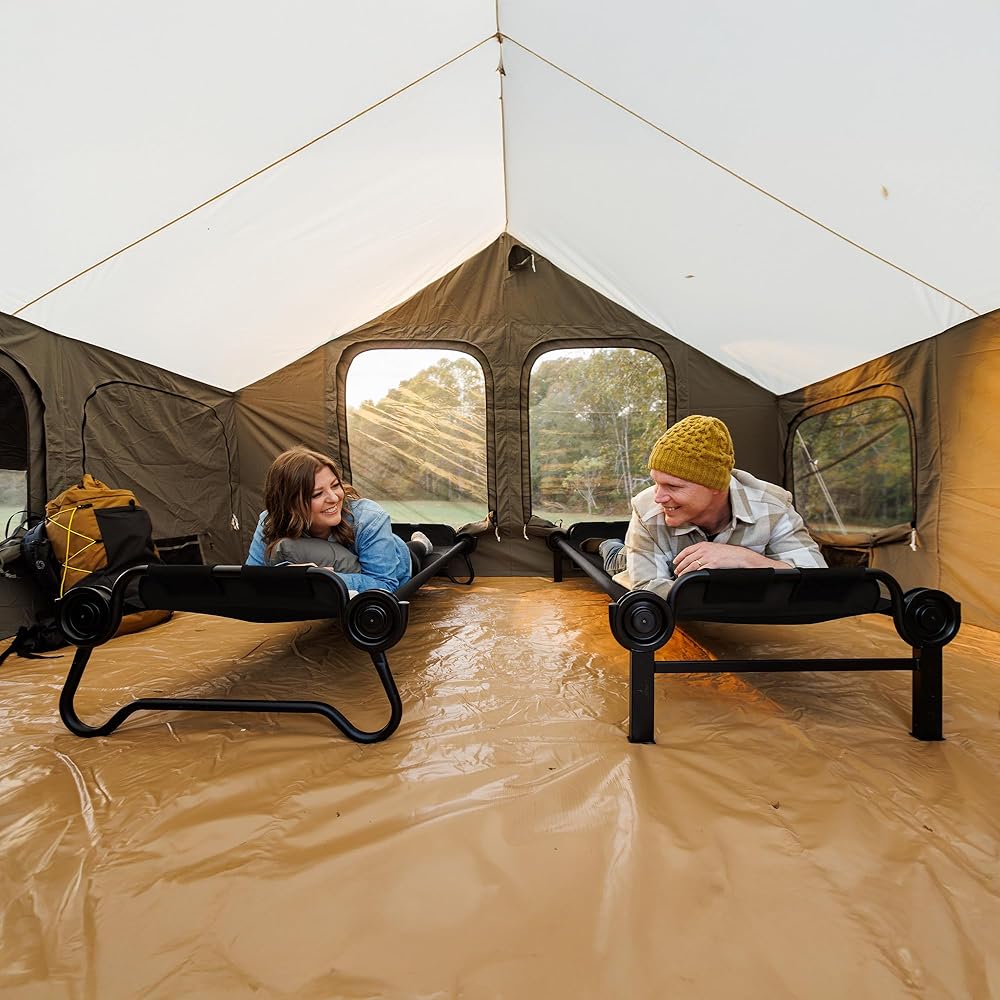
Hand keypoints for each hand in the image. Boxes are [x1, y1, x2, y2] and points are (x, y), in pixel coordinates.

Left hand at [673, 542, 788, 575]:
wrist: (742, 557)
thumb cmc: (731, 554)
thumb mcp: (716, 548)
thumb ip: (705, 551)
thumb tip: (698, 557)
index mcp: (704, 545)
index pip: (686, 550)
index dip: (679, 557)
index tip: (675, 562)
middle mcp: (704, 550)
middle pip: (686, 559)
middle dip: (679, 566)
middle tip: (676, 572)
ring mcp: (707, 557)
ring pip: (690, 565)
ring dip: (683, 571)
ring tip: (680, 576)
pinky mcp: (711, 564)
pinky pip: (697, 570)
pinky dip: (691, 574)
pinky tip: (689, 577)